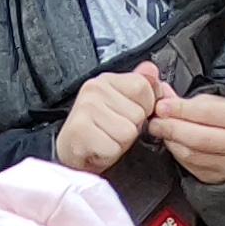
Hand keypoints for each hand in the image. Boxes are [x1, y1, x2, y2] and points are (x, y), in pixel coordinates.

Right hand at [52, 67, 167, 174]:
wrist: (73, 155)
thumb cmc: (98, 133)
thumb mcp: (121, 106)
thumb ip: (139, 86)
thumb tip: (151, 70)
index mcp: (106, 80)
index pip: (143, 87)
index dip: (144, 108)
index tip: (126, 115)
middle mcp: (94, 90)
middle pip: (138, 113)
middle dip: (131, 129)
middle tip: (112, 132)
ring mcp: (85, 108)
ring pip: (128, 132)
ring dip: (121, 144)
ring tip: (106, 140)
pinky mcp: (80, 131)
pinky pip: (114, 148)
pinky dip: (110, 155)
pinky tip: (98, 150)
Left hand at [143, 86, 224, 188]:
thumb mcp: (216, 103)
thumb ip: (189, 101)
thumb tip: (162, 94)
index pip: (207, 113)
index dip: (181, 109)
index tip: (162, 106)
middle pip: (198, 138)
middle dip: (171, 127)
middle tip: (155, 121)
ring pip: (191, 154)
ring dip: (170, 140)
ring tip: (160, 129)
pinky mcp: (216, 178)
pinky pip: (189, 166)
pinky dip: (176, 152)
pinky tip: (172, 142)